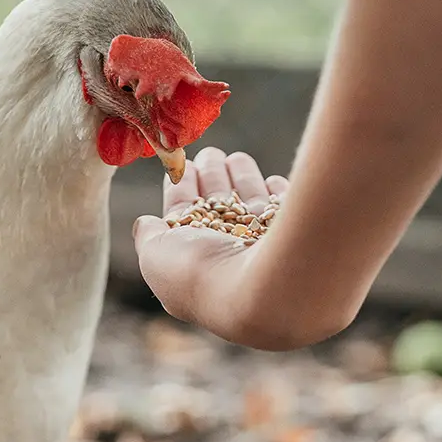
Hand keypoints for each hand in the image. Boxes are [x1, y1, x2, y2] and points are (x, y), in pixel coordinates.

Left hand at [133, 147, 290, 345]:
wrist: (256, 289)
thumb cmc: (199, 274)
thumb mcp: (155, 255)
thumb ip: (149, 237)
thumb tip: (146, 223)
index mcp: (195, 266)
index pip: (186, 220)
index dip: (182, 191)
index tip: (181, 165)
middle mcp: (229, 259)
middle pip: (218, 209)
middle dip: (212, 179)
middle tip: (210, 152)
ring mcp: (262, 249)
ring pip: (250, 206)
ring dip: (241, 179)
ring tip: (236, 156)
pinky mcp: (295, 238)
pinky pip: (283, 211)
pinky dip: (276, 194)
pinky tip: (272, 180)